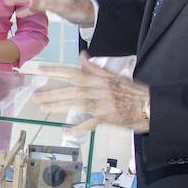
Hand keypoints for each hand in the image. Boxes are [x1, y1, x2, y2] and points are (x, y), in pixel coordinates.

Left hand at [31, 53, 150, 134]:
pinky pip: (91, 124)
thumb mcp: (116, 76)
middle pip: (73, 90)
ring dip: (59, 106)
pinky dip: (79, 127)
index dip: (57, 71)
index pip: (75, 72)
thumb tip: (82, 56)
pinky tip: (66, 131)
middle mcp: (101, 90)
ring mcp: (104, 105)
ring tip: (43, 108)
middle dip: (53, 92)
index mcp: (101, 79)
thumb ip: (96, 68)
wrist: (151, 106)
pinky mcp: (109, 119)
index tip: (40, 70)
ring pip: (78, 104)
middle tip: (35, 95)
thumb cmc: (134, 92)